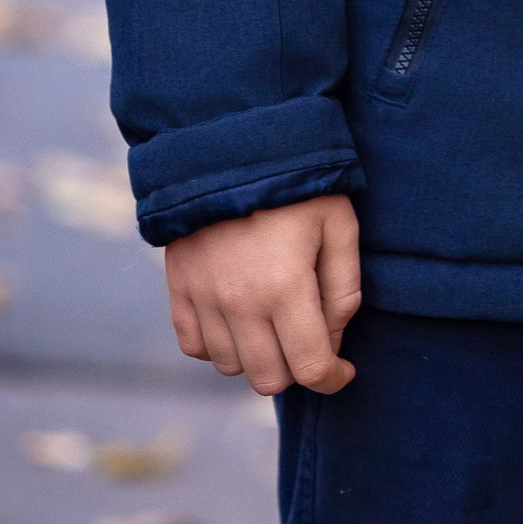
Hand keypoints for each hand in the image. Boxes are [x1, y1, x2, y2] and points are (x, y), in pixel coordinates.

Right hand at [164, 193, 362, 394]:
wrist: (232, 144)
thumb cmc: (298, 183)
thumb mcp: (339, 224)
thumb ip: (344, 288)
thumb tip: (333, 339)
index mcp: (285, 288)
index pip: (310, 367)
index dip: (332, 378)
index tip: (342, 371)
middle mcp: (239, 303)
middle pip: (269, 379)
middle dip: (297, 368)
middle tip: (309, 339)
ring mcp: (203, 298)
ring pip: (231, 366)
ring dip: (258, 356)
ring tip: (275, 321)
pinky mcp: (179, 287)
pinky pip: (195, 345)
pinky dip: (218, 344)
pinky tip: (238, 319)